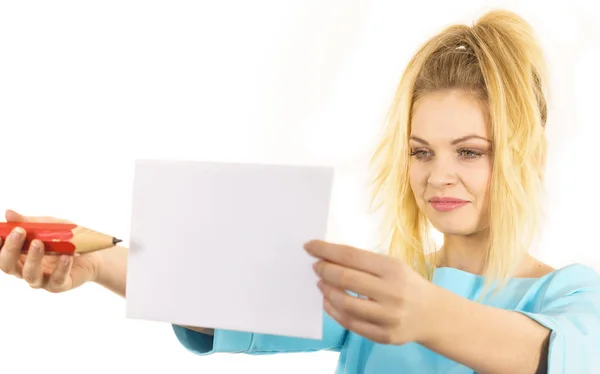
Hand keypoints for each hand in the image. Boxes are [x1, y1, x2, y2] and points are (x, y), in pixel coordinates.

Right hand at [0, 209, 99, 292]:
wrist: (94, 254)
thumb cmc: (66, 239)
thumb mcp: (49, 226)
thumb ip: (29, 222)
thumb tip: (8, 213)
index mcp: (20, 257)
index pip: (1, 254)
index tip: (0, 233)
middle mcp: (26, 270)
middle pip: (10, 266)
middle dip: (11, 249)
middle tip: (19, 232)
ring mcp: (43, 280)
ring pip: (30, 274)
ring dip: (33, 258)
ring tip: (39, 242)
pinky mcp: (60, 285)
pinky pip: (57, 278)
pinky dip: (61, 267)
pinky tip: (65, 255)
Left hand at [304, 240, 434, 344]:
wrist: (433, 314)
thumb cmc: (405, 284)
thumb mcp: (392, 266)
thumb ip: (363, 263)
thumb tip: (327, 256)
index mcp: (393, 269)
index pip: (351, 256)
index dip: (326, 250)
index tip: (310, 246)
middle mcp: (392, 292)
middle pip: (346, 278)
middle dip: (324, 270)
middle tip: (315, 266)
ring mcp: (388, 317)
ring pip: (345, 304)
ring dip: (326, 291)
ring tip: (321, 283)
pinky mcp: (384, 336)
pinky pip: (350, 324)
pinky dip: (333, 311)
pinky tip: (328, 301)